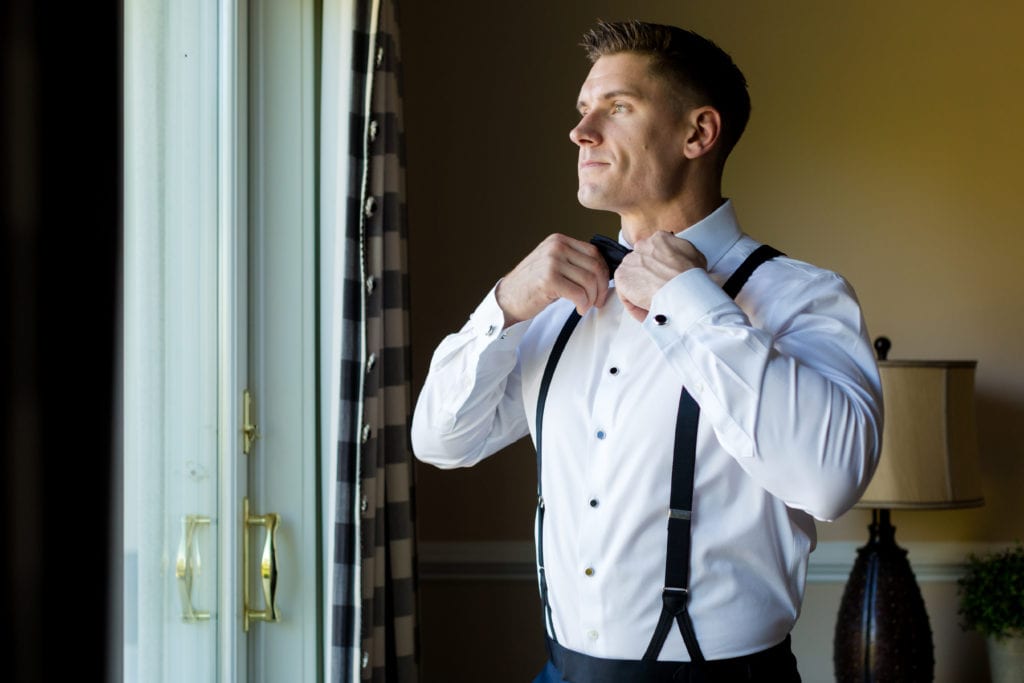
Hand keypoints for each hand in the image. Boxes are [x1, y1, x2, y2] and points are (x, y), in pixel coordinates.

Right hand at [495, 234, 609, 325]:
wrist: (507, 298)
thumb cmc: (531, 285)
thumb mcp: (552, 264)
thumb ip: (573, 261)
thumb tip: (601, 272)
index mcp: (558, 240)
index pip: (594, 252)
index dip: (603, 273)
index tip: (602, 288)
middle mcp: (556, 247)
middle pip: (595, 266)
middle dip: (601, 287)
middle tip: (598, 301)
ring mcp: (551, 262)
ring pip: (589, 280)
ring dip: (592, 298)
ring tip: (586, 305)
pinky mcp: (549, 280)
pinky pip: (578, 293)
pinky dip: (583, 304)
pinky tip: (579, 309)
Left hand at [615, 232, 706, 321]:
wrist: (684, 289)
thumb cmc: (692, 276)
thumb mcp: (694, 254)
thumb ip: (680, 252)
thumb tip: (677, 258)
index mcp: (659, 238)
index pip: (652, 252)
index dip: (657, 269)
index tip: (662, 279)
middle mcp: (642, 246)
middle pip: (640, 264)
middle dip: (647, 279)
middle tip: (657, 293)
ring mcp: (630, 261)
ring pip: (631, 278)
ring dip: (640, 292)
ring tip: (653, 305)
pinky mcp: (622, 277)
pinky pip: (625, 294)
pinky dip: (634, 305)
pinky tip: (647, 311)